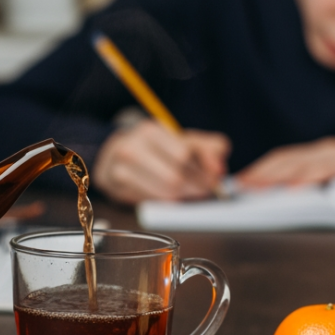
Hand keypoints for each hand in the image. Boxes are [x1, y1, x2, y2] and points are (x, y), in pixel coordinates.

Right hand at [94, 120, 230, 204]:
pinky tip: (171, 196)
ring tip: (190, 193)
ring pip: (164, 193)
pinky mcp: (115, 188)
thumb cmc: (156, 149)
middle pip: (174, 177)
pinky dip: (167, 203)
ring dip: (184, 197)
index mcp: (150, 130)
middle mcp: (131, 147)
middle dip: (197, 187)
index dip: (204, 169)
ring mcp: (119, 169)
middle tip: (207, 190)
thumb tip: (219, 169)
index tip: (216, 177)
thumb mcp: (182, 139)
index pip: (184, 154)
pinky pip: (152, 203)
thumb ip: (209, 148)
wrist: (114, 155)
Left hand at [235, 134, 334, 187]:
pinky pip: (328, 171)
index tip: (240, 182)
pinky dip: (309, 179)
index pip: (284, 160)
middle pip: (285, 160)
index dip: (260, 170)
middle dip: (258, 173)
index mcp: (323, 154)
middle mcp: (327, 151)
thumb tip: (298, 198)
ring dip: (274, 176)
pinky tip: (294, 189)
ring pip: (300, 164)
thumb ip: (324, 184)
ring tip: (253, 188)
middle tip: (236, 187)